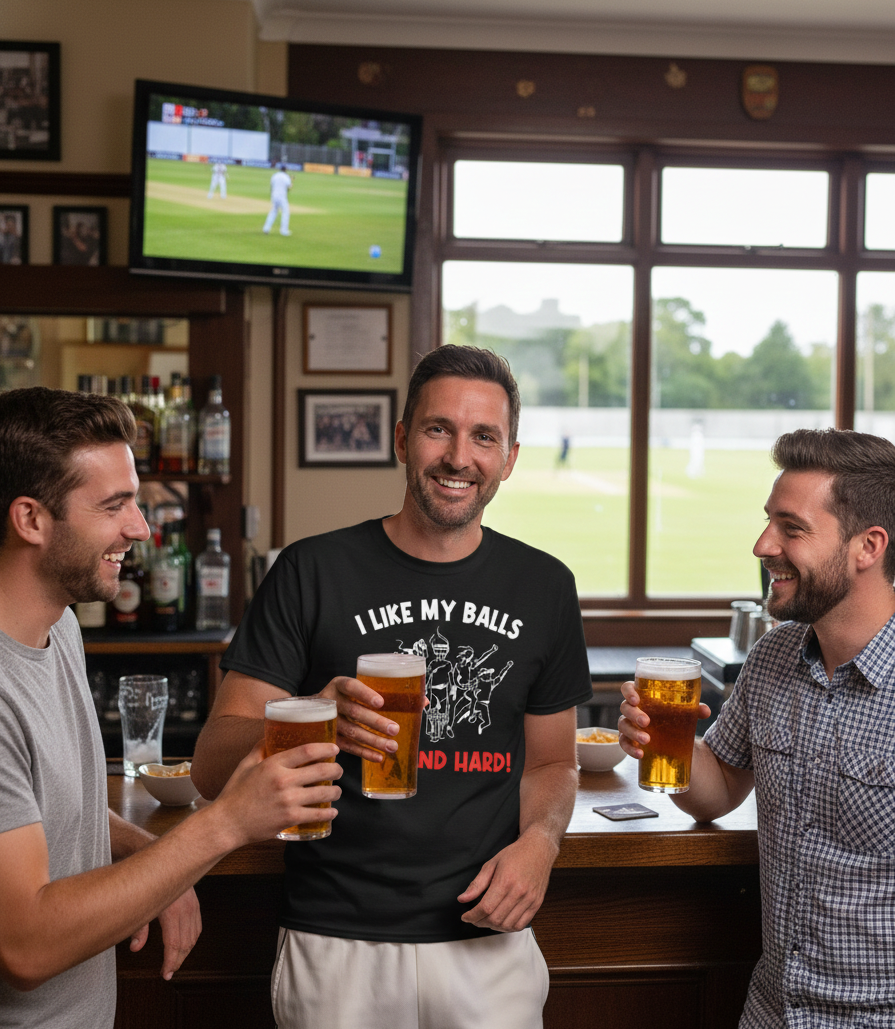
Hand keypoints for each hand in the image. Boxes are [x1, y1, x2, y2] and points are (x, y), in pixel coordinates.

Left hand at [127, 887, 201, 980]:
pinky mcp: (195, 902)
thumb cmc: (148, 880)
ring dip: (185, 952)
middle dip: (177, 961)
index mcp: (172, 911)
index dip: (170, 963)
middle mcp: (186, 909)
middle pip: (185, 944)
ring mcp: (193, 905)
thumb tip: (135, 948)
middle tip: (168, 972)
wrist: (165, 860)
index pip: (174, 945)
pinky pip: (198, 926)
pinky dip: (192, 939)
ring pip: (194, 937)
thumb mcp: (140, 904)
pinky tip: (185, 945)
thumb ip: (138, 929)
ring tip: (174, 961)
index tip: (165, 974)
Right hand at [214, 740, 341, 846]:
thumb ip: (260, 748)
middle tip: (339, 771)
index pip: (307, 750)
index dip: (325, 748)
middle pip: (321, 770)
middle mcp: (283, 781)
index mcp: (273, 764)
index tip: (334, 748)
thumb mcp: (245, 765)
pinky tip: (332, 811)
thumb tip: (269, 733)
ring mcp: (288, 801)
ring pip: (323, 793)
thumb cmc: (235, 793)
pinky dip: (329, 813)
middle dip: (336, 770)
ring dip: (336, 792)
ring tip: (337, 791)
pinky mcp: (290, 819)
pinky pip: (317, 814)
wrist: (226, 823)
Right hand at [319, 676, 400, 762]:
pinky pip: (348, 746)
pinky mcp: (329, 737)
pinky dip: (364, 752)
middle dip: (376, 722)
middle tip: (395, 729)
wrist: (313, 710)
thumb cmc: (344, 697)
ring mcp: (328, 721)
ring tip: (392, 746)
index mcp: (338, 685)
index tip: (381, 703)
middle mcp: (331, 702)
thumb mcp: (353, 689)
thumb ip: (375, 692)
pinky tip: (378, 756)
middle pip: (354, 712)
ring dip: (373, 740)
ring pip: (352, 731)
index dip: (365, 694)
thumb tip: (416, 700)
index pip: (351, 686)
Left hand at [457, 831, 557, 932]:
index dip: (472, 916)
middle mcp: (519, 892)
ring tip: (487, 920)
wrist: (538, 849)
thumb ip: (477, 884)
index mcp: (505, 880)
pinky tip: (502, 921)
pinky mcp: (536, 904)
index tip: (466, 917)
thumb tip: (462, 899)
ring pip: (507, 925)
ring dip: (494, 927)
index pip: (485, 907)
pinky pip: (521, 925)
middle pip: (496, 919)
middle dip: (480, 922)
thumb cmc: (515, 854)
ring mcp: (529, 899)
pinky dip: (508, 927)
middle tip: (474, 918)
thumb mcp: (491, 864)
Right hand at [618, 680, 710, 759]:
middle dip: (634, 714)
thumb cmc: (671, 715)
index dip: (628, 692)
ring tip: (647, 740)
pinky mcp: (629, 740)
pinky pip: (624, 744)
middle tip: (646, 721)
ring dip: (633, 732)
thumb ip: (694, 709)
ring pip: (622, 726)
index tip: (636, 699)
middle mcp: (631, 709)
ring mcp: (628, 725)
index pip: (627, 688)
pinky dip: (630, 749)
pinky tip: (640, 754)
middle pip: (624, 707)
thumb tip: (706, 711)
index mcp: (641, 696)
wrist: (669, 735)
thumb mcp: (683, 711)